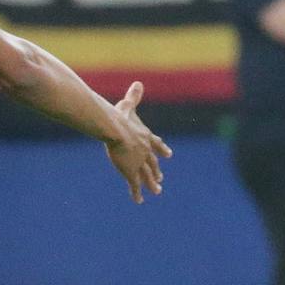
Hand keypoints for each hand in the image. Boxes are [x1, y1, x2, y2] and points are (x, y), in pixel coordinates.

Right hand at [101, 82, 171, 203]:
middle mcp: (145, 151)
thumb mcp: (128, 106)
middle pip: (153, 163)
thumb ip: (133, 97)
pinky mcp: (131, 172)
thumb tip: (138, 83)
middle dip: (156, 171)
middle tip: (160, 179)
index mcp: (145, 137)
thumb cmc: (119, 117)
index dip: (161, 149)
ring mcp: (139, 163)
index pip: (156, 144)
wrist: (116, 130)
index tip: (168, 155)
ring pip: (147, 176)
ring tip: (157, 192)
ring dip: (152, 184)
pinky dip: (137, 194)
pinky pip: (135, 185)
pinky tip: (139, 201)